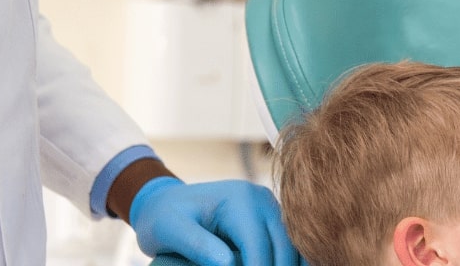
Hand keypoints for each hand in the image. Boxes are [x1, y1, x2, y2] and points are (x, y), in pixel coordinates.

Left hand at [128, 177, 304, 265]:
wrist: (166, 202)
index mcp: (240, 200)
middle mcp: (263, 201)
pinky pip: (290, 249)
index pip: (258, 245)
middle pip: (286, 248)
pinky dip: (286, 264)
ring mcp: (272, 210)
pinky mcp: (273, 223)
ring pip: (295, 250)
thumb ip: (198, 245)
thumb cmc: (164, 217)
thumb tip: (228, 265)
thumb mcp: (171, 229)